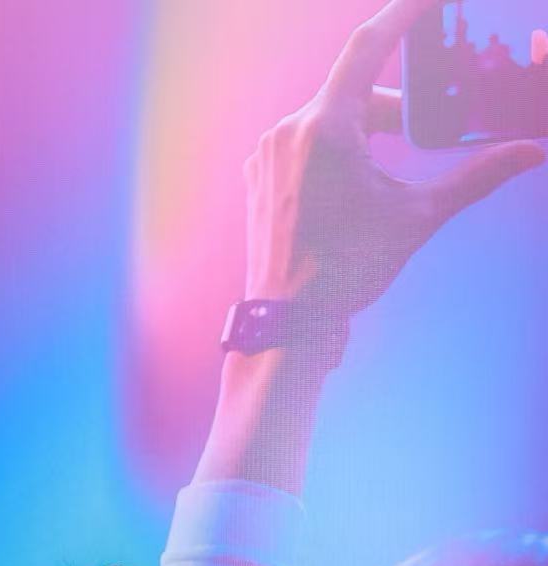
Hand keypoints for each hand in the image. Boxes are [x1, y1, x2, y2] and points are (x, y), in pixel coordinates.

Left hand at [243, 0, 541, 315]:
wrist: (286, 320)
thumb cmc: (345, 269)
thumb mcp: (418, 215)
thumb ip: (476, 176)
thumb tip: (530, 152)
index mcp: (324, 129)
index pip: (368, 46)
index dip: (402, 12)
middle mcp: (288, 131)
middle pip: (355, 91)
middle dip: (397, 107)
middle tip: (430, 132)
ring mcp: (267, 153)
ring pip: (330, 117)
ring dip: (368, 131)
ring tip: (390, 171)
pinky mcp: (260, 174)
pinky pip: (305, 142)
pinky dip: (338, 149)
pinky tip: (355, 184)